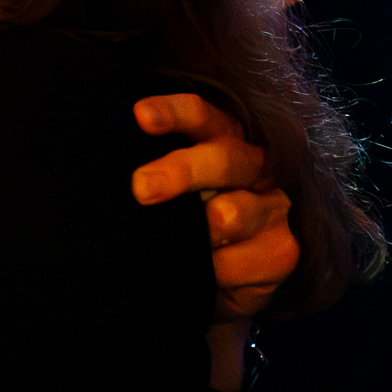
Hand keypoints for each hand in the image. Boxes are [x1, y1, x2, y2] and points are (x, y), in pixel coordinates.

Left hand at [130, 94, 298, 321]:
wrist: (218, 279)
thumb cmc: (183, 219)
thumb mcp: (166, 191)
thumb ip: (150, 172)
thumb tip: (109, 173)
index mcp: (220, 138)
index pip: (201, 115)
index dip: (174, 112)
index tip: (141, 116)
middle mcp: (252, 165)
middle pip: (223, 158)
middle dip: (181, 171)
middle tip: (142, 188)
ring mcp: (272, 207)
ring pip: (233, 213)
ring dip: (200, 230)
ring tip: (183, 242)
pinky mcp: (282, 251)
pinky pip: (238, 262)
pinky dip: (213, 271)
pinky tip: (203, 273)